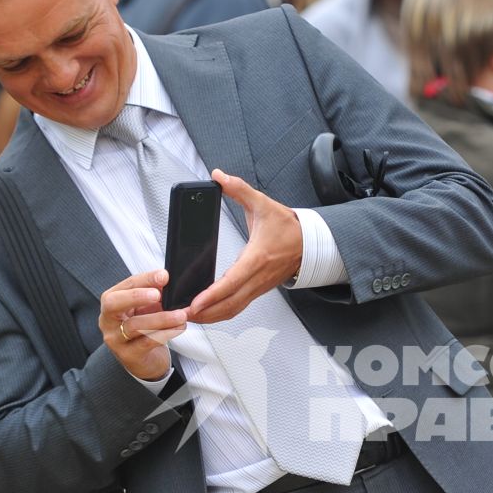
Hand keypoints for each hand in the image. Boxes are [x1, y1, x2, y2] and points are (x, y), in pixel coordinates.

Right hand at [100, 269, 186, 381]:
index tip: (164, 276)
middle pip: (113, 303)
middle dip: (136, 296)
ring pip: (134, 325)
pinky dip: (165, 333)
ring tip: (180, 315)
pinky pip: (146, 342)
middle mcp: (107, 320)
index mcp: (112, 302)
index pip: (125, 285)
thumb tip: (167, 280)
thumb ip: (155, 295)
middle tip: (158, 294)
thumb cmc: (145, 330)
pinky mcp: (128, 356)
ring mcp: (115, 339)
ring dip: (161, 318)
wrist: (146, 361)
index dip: (145, 279)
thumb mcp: (148, 309)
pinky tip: (179, 328)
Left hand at [188, 169, 301, 323]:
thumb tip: (219, 175)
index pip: (231, 282)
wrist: (310, 243)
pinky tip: (207, 313)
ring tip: (189, 317)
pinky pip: (238, 307)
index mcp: (257, 258)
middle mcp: (258, 278)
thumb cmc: (288, 227)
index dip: (212, 296)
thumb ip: (239, 189)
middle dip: (205, 314)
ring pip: (233, 309)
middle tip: (181, 315)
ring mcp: (259, 287)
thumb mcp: (263, 203)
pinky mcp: (258, 291)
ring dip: (211, 317)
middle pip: (229, 304)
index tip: (195, 303)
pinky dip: (221, 314)